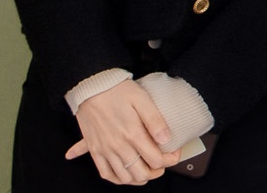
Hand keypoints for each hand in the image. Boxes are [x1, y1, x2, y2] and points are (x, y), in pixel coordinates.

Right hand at [66, 81, 181, 184]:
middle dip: (156, 172)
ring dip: (138, 178)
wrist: (91, 88)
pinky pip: (105, 173)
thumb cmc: (118, 91)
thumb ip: (155, 120)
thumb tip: (167, 139)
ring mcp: (104, 150)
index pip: (155, 159)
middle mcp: (118, 146)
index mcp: (132, 133)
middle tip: (162, 163)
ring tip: (148, 170)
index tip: (175, 153)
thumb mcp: (142, 99)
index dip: (169, 160)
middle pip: (140, 173)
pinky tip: (125, 175)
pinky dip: (117, 179)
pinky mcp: (94, 150)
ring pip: (123, 177)